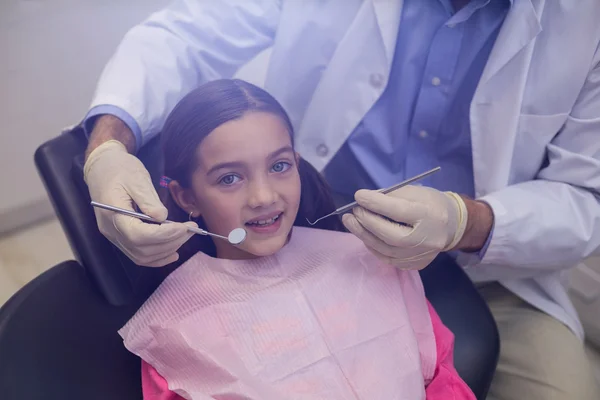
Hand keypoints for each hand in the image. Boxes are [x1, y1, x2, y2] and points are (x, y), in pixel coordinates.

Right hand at [84, 140, 195, 266]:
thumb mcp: (137, 178)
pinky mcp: (120, 238)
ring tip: (185, 236)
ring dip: (167, 250)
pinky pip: (138, 255)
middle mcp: (111, 231)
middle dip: (170, 242)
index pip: (139, 235)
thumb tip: (163, 218)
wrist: (102, 168)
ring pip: (141, 256)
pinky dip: (157, 257)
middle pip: (142, 249)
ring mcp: (114, 237)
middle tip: (191, 230)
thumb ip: (149, 199)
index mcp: (113, 214)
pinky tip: (173, 252)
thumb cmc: (120, 168)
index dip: (164, 235)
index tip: (184, 227)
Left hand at [341, 185, 473, 269]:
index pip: (398, 211)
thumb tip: (366, 201)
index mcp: (429, 216)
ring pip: (385, 250)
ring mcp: (420, 255)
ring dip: (364, 235)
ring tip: (351, 222)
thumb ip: (391, 197)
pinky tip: (365, 235)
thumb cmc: (432, 204)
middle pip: (389, 235)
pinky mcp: (414, 264)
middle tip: (352, 212)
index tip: (358, 196)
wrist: (453, 227)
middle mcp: (426, 239)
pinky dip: (373, 246)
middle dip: (366, 222)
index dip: (375, 203)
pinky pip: (388, 258)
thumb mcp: (415, 192)